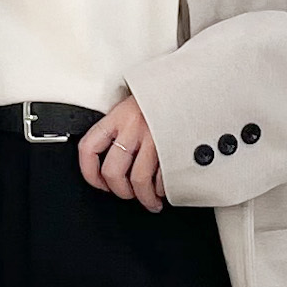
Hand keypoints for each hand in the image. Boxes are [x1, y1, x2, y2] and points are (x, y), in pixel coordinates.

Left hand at [77, 96, 167, 212]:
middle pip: (113, 172)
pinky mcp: (175, 148)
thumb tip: (114, 158)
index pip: (89, 148)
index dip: (89, 173)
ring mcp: (155, 138)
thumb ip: (123, 128)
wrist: (197, 86)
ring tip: (152, 199)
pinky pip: (164, 178)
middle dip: (121, 191)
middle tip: (129, 194)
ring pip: (140, 180)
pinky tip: (166, 186)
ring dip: (145, 197)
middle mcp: (133, 127)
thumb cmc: (167, 97)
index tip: (98, 182)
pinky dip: (164, 188)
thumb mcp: (137, 105)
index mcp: (119, 115)